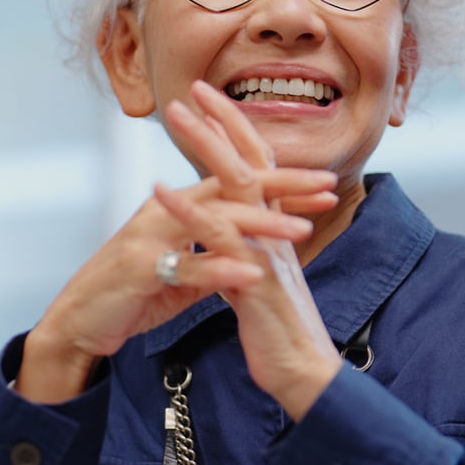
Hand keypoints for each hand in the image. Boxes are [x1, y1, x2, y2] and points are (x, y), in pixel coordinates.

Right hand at [18, 157, 336, 403]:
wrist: (79, 321)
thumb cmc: (130, 293)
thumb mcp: (182, 272)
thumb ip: (214, 257)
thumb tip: (252, 256)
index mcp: (179, 207)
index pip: (236, 183)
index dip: (282, 182)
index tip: (325, 184)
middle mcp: (165, 211)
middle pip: (231, 188)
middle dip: (283, 188)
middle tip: (327, 187)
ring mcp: (151, 237)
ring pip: (214, 223)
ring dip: (260, 226)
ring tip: (301, 232)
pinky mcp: (139, 269)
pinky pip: (186, 267)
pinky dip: (220, 269)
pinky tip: (250, 272)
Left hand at [155, 81, 344, 417]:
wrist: (305, 375)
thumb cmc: (281, 335)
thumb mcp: (261, 285)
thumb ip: (246, 255)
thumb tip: (227, 238)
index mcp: (276, 233)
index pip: (259, 169)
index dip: (238, 133)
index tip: (213, 102)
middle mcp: (276, 233)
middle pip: (252, 162)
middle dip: (223, 122)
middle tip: (194, 88)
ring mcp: (267, 252)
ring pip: (238, 186)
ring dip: (205, 147)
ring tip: (177, 116)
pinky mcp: (254, 279)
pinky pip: (218, 237)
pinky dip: (187, 210)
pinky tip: (160, 191)